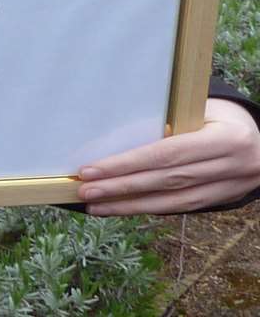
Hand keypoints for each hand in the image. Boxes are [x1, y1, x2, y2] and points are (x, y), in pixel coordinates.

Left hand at [78, 99, 259, 214]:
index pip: (166, 154)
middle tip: (85, 191)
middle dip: (121, 187)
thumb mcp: (202, 109)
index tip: (91, 170)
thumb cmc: (221, 115)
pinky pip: (183, 207)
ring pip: (174, 202)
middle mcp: (232, 166)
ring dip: (131, 205)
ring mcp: (231, 187)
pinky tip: (124, 208)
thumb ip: (170, 123)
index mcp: (226, 138)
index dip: (127, 164)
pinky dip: (151, 208)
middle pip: (166, 181)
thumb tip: (120, 138)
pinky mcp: (224, 199)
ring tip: (97, 205)